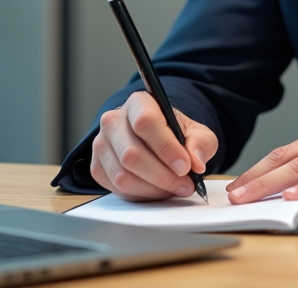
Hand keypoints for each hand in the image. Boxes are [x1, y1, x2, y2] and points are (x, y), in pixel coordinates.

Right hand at [90, 92, 217, 201]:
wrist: (156, 139)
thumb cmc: (174, 133)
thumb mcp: (196, 132)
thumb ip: (200, 143)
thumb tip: (196, 162)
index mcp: (139, 103)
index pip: (145, 123)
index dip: (166, 148)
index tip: (185, 166)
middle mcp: (114, 120)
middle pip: (132, 154)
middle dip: (163, 176)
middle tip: (185, 184)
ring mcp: (101, 144)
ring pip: (122, 176)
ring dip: (153, 189)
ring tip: (174, 189)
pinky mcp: (97, 166)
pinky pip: (116, 189)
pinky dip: (140, 195)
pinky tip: (157, 190)